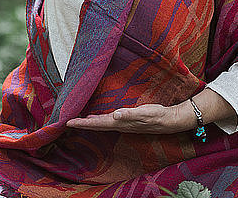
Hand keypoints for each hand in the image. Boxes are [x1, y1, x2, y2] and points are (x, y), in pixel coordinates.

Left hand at [66, 102, 195, 133]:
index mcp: (120, 122)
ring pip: (102, 123)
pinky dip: (100, 119)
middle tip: (67, 121)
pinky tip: (98, 116)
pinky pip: (109, 120)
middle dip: (82, 123)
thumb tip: (116, 115)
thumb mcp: (145, 113)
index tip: (68, 122)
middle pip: (96, 124)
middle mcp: (120, 124)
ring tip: (79, 119)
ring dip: (90, 122)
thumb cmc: (158, 115)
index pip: (97, 123)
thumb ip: (131, 114)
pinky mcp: (127, 120)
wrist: (170, 120)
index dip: (83, 123)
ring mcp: (123, 124)